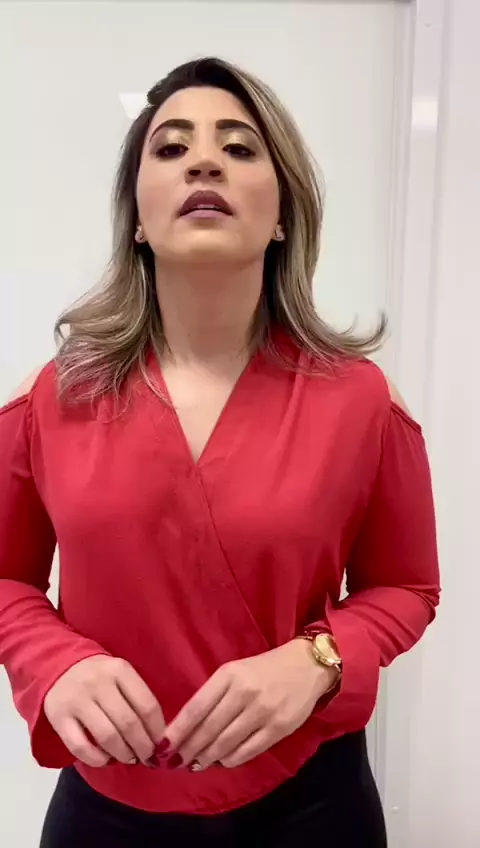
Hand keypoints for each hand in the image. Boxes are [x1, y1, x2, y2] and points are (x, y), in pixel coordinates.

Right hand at [44, 656, 164, 767]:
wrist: (59, 667)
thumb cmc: (99, 676)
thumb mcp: (121, 676)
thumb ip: (137, 698)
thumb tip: (158, 737)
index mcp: (119, 670)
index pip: (147, 705)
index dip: (158, 731)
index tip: (161, 744)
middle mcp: (98, 683)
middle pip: (128, 723)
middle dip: (143, 747)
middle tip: (148, 757)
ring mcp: (77, 701)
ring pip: (107, 736)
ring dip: (123, 754)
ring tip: (130, 758)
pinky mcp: (59, 718)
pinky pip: (80, 747)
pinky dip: (97, 759)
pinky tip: (106, 759)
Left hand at [164, 640, 337, 770]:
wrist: (307, 665)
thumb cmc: (263, 668)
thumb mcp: (235, 671)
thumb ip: (213, 695)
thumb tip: (187, 728)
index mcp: (229, 674)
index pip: (196, 708)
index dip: (178, 731)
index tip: (164, 747)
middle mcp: (244, 692)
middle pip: (208, 729)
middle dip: (189, 750)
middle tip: (176, 762)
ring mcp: (263, 711)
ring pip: (226, 744)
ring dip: (207, 758)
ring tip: (196, 764)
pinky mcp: (279, 728)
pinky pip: (247, 751)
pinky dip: (230, 760)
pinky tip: (222, 761)